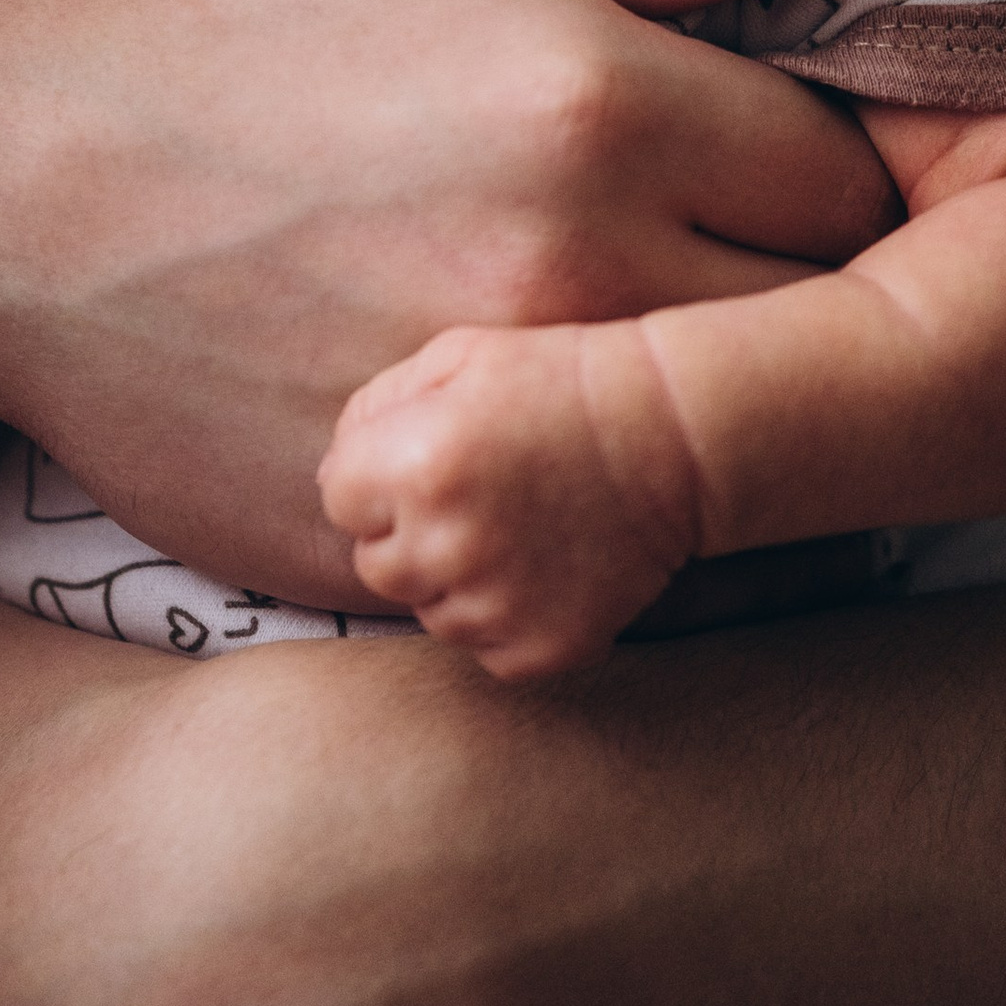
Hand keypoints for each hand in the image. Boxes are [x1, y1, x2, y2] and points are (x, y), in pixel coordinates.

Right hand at [0, 0, 919, 600]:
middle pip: (819, 337)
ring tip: (595, 332)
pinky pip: (588, 565)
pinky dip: (578, 511)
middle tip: (678, 246)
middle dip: (787, 297)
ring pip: (724, 475)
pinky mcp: (404, 560)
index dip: (826, 167)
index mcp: (601, 108)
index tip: (752, 151)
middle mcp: (563, 287)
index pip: (862, 180)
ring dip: (701, 421)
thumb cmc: (232, 19)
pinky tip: (504, 424)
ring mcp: (482, 440)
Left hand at [322, 321, 699, 681]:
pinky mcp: (539, 648)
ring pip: (428, 611)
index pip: (338, 499)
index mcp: (414, 467)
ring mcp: (494, 606)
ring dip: (452, 579)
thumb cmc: (558, 381)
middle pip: (375, 564)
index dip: (377, 475)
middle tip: (472, 497)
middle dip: (407, 531)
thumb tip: (335, 472)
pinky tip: (541, 567)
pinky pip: (484, 649)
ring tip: (511, 528)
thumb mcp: (456, 356)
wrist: (670, 435)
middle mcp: (446, 545)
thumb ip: (375, 408)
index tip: (425, 459)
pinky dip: (503, 617)